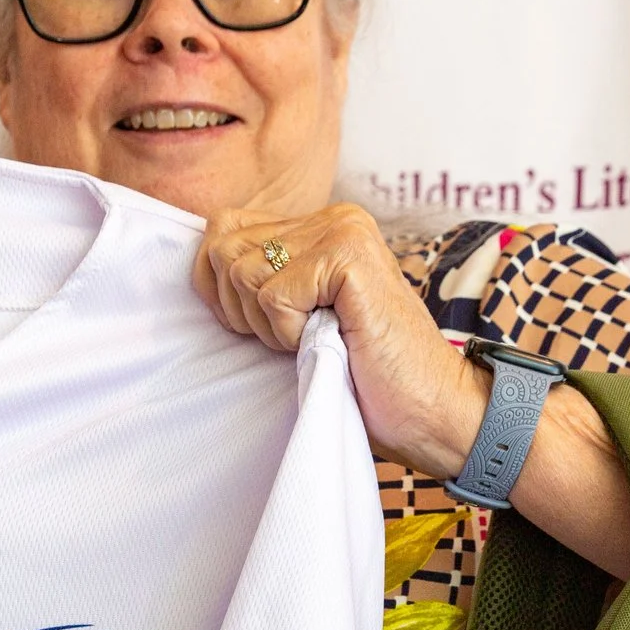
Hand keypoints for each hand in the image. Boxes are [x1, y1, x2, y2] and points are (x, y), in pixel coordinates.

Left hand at [194, 203, 480, 473]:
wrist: (430, 412)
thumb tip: (199, 261)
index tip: (265, 329)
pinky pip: (272, 296)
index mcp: (319, 225)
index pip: (222, 231)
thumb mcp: (297, 318)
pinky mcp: (347, 257)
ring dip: (267, 326)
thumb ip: (259, 281)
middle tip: (294, 339)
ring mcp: (342, 231)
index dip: (222, 291)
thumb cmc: (363, 378)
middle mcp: (332, 217)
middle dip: (241, 309)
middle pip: (223, 247)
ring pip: (241, 271)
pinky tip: (331, 342)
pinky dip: (288, 335)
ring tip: (315, 340)